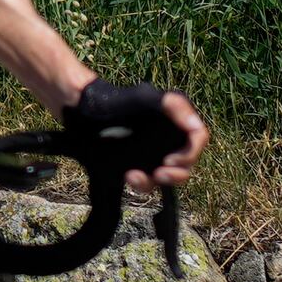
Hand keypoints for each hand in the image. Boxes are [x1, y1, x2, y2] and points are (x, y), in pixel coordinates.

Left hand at [58, 77, 201, 191]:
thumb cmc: (116, 100)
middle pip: (186, 163)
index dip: (191, 153)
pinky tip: (128, 175)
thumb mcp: (145, 97)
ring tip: (134, 176)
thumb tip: (196, 125)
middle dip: (176, 173)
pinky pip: (148, 182)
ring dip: (156, 181)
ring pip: (168, 176)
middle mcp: (168, 139)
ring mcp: (153, 154)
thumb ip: (173, 105)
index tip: (172, 159)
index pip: (198, 138)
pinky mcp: (137, 166)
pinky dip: (142, 183)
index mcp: (176, 121)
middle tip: (159, 173)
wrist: (83, 112)